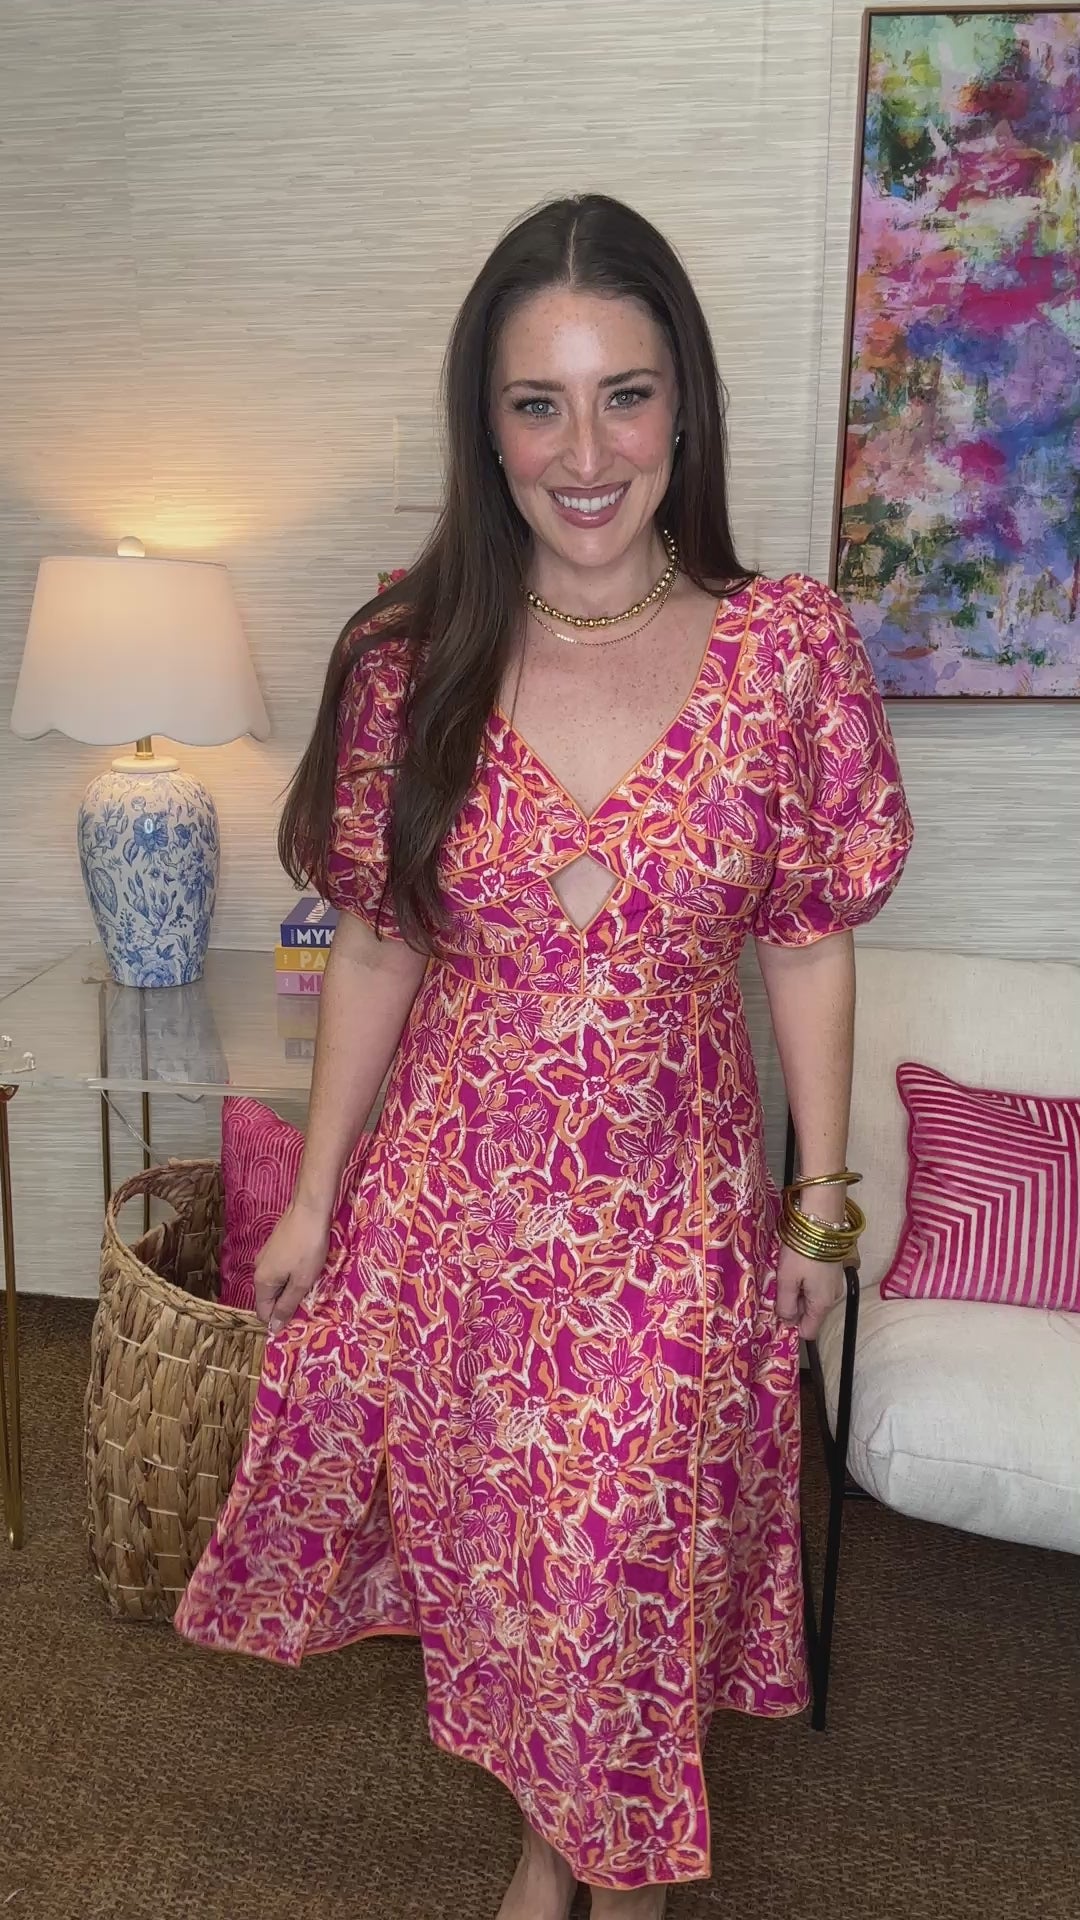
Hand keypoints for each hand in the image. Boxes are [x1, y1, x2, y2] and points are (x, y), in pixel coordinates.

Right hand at [253, 1198, 331, 1333]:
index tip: (300, 1320)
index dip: (279, 1320)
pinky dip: (292, 1274)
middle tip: (309, 1302)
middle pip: (269, 1298)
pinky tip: (307, 1269)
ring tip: (311, 1285)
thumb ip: (287, 1305)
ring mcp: (265, 1256)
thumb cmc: (308, 1247)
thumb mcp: (301, 1282)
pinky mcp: (274, 1246)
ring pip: (276, 1283)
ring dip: (291, 1288)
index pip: (264, 1312)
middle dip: (287, 1304)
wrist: (309, 1210)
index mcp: (262, 1282)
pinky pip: (280, 1270)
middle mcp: (258, 1269)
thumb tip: (273, 1328)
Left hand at [775, 1240, 853, 1341]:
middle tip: (777, 1288)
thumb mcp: (787, 1280)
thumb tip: (787, 1322)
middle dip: (792, 1305)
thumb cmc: (802, 1252)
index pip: (808, 1331)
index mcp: (822, 1304)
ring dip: (797, 1290)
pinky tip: (795, 1266)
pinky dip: (804, 1279)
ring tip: (785, 1274)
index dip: (791, 1325)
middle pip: (809, 1314)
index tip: (777, 1310)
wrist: (822, 1221)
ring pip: (812, 1298)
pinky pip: (816, 1284)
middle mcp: (832, 1297)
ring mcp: (834, 1283)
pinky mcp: (833, 1269)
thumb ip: (786, 1304)